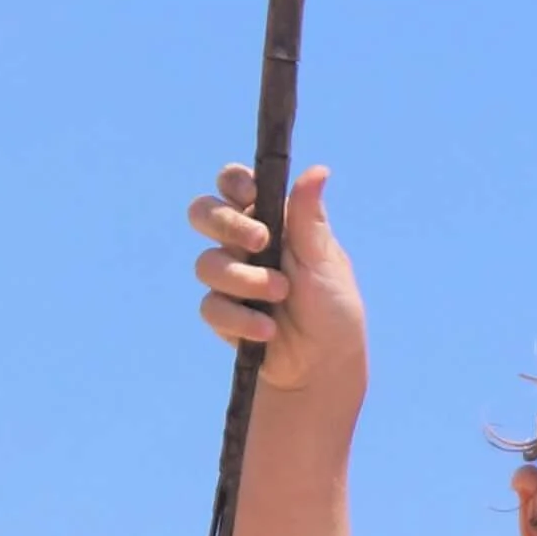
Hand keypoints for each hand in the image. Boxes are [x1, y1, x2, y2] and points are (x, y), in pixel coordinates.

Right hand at [187, 160, 365, 403]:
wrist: (326, 365)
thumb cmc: (333, 308)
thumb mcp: (325, 262)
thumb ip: (309, 220)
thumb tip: (318, 171)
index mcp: (269, 221)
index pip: (234, 185)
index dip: (233, 181)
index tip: (249, 192)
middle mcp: (242, 246)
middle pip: (203, 213)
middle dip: (226, 223)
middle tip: (260, 240)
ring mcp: (229, 278)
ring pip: (207, 263)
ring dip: (245, 279)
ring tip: (281, 293)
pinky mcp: (222, 314)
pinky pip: (212, 306)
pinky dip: (241, 318)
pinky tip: (269, 330)